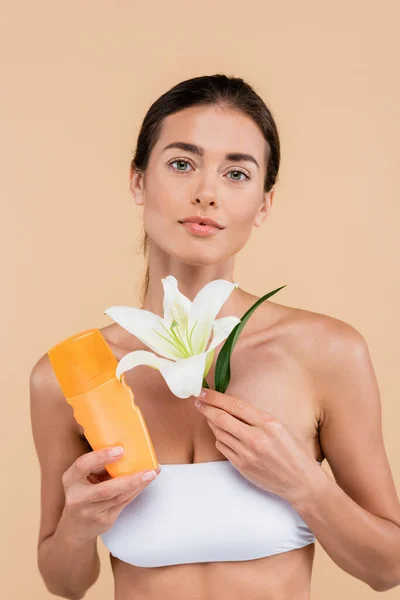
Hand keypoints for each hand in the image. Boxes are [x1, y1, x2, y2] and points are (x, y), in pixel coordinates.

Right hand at [61, 447, 160, 541]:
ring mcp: (91, 512)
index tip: (120, 450)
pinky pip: (124, 503)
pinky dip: (137, 490)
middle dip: (129, 480)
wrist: (75, 528)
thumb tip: (126, 448)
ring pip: (119, 497)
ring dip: (138, 484)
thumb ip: (99, 466)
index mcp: (71, 480)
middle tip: (148, 469)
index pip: (82, 465)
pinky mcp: (104, 521)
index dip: (101, 457)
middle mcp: (78, 497)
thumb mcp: (83, 478)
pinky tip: (147, 481)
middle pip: (105, 489)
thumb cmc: (82, 493)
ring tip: (152, 472)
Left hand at [194, 388, 324, 504]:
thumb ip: (257, 417)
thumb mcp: (280, 426)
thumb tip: (232, 407)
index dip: (215, 397)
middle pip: (221, 418)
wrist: (300, 481)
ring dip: (211, 423)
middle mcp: (256, 437)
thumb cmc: (293, 451)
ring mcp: (247, 454)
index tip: (203, 392)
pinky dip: (220, 438)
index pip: (234, 405)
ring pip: (219, 433)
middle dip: (206, 408)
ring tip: (210, 416)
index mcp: (267, 423)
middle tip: (197, 401)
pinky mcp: (242, 466)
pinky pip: (223, 448)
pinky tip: (222, 435)